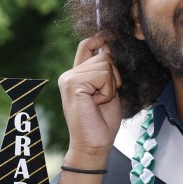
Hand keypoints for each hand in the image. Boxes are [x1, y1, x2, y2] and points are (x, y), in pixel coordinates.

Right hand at [56, 37, 125, 183]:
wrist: (94, 145)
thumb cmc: (101, 123)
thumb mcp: (108, 90)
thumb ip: (105, 71)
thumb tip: (107, 45)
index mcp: (77, 75)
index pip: (87, 45)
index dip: (99, 39)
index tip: (108, 39)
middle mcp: (69, 74)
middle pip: (103, 54)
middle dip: (113, 76)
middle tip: (104, 97)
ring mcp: (69, 78)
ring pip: (105, 63)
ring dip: (110, 85)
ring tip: (100, 101)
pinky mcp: (72, 83)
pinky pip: (102, 75)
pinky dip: (107, 90)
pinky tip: (97, 102)